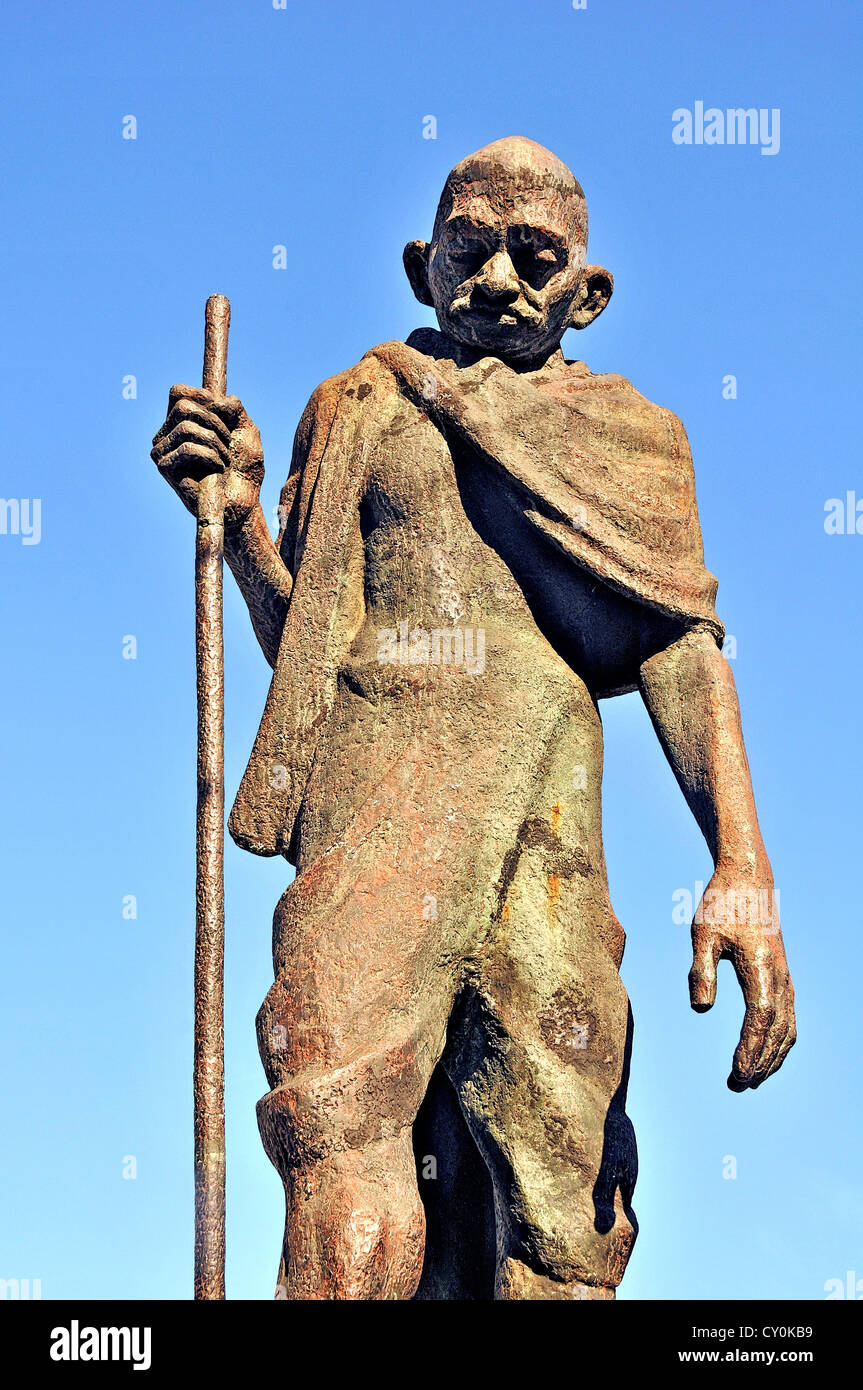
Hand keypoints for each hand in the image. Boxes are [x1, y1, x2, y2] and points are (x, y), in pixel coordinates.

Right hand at [151, 384, 263, 528]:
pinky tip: (217, 469)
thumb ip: (235, 407)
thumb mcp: (246, 428)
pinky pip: (186, 447)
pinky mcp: (164, 467)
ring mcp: (162, 450)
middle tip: (227, 442)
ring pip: (185, 425)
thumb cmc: (244, 468)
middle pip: (182, 405)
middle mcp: (166, 434)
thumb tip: (217, 400)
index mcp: (180, 421)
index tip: (225, 416)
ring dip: (214, 441)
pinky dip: (209, 455)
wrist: (244, 502)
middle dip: (214, 421)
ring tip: (224, 459)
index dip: (204, 397)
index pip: (178, 391)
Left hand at [689, 863, 795, 1090]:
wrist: (749, 881)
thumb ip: (701, 970)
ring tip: (748, 1079)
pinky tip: (764, 1055)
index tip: (737, 1072)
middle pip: (776, 1031)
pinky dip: (779, 1042)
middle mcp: (780, 976)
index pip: (760, 1018)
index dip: (751, 1048)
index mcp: (760, 965)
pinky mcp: (783, 978)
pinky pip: (788, 1018)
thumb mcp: (701, 933)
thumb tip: (700, 1009)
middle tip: (737, 1085)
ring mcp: (785, 978)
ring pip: (787, 1028)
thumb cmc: (720, 905)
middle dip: (760, 1062)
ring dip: (771, 1057)